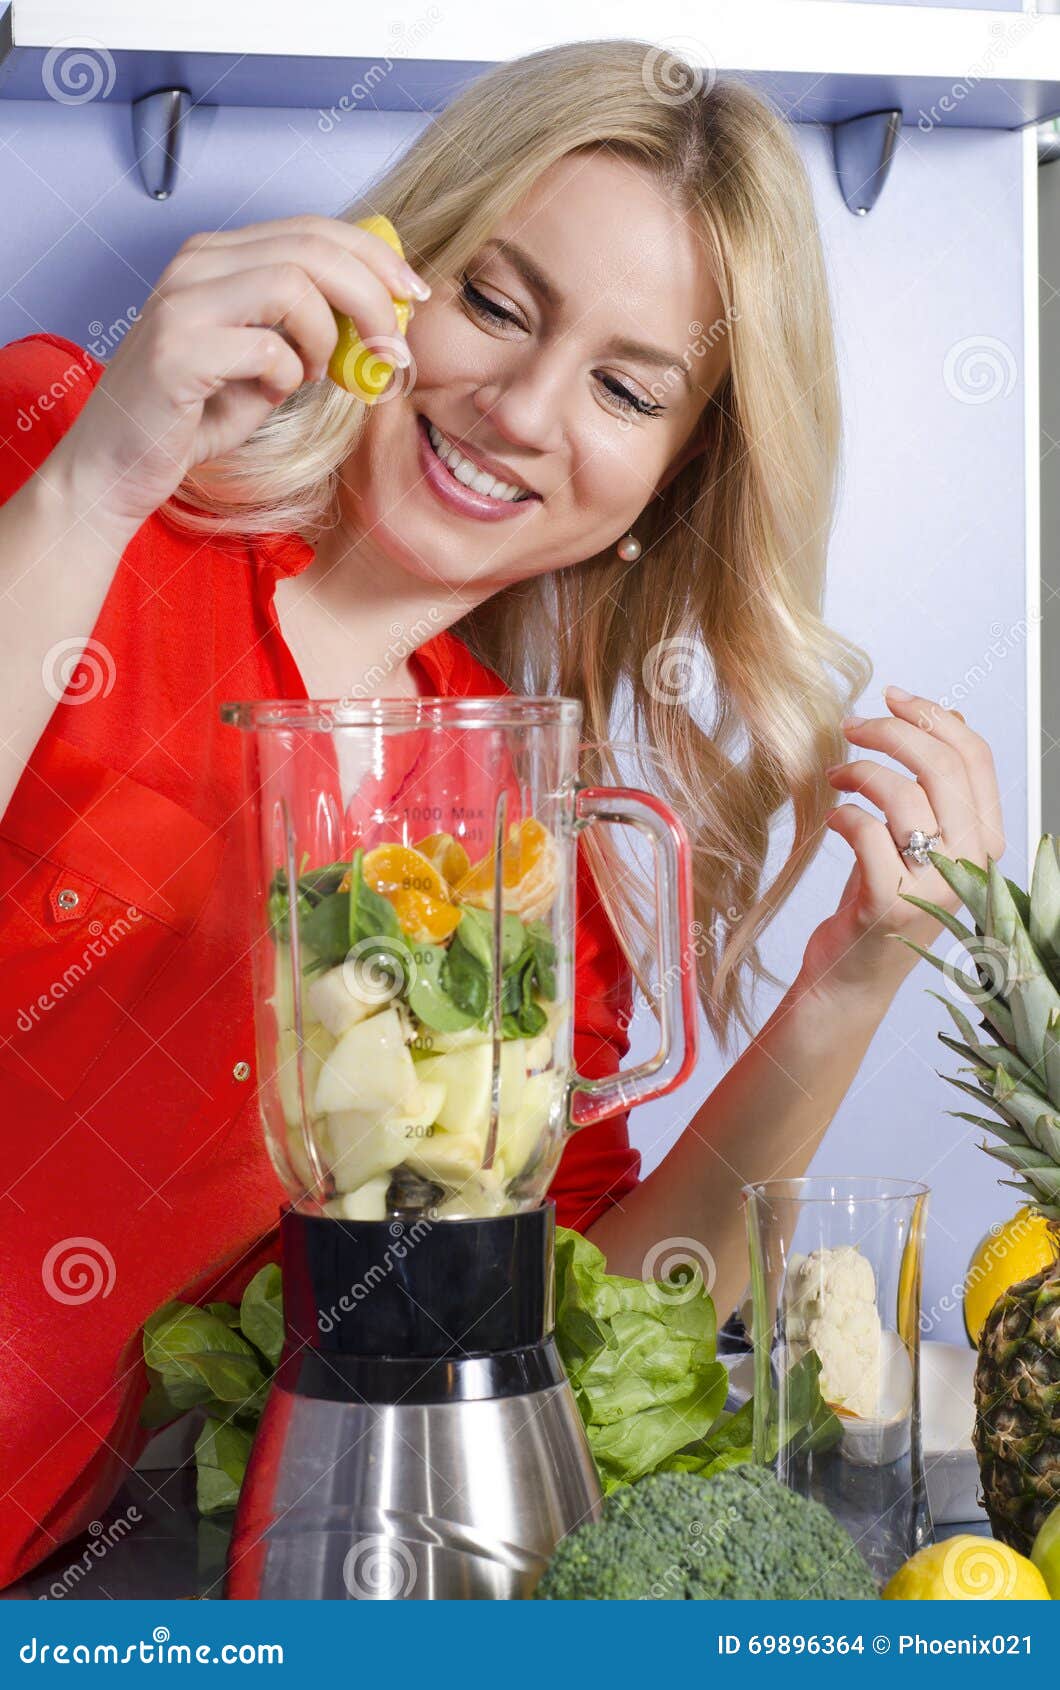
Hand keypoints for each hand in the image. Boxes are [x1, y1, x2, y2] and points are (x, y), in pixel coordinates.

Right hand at [50, 214, 428, 530]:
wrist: (118, 465)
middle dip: (371, 296)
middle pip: (312, 247)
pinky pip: (266, 348)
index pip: (312, 229)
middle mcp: (196, 265)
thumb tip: (378, 322)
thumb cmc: (194, 416)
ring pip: (293, 284)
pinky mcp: (176, 352)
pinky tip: (272, 394)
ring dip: (326, 337)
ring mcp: (182, 304)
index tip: (412, 295)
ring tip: (315, 374)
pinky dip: (288, 376)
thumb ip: (308, 332)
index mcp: (219, 257)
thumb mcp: (264, 363)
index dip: (374, 257)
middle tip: (393, 345)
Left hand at [799, 685, 1006, 1005]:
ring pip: (906, 795)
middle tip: (852, 725)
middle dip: (893, 730)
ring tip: (835, 774)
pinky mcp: (889, 903)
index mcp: (983, 841)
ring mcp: (932, 886)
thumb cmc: (878, 900)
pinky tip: (831, 818)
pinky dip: (844, 815)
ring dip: (861, 771)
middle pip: (943, 766)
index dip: (934, 716)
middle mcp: (969, 864)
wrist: (849, 979)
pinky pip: (869, 834)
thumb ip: (935, 787)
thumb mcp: (914, 838)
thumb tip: (949, 714)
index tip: (893, 696)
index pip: (975, 758)